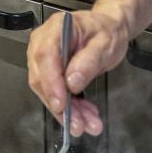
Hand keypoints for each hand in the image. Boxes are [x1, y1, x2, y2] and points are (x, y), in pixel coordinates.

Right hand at [26, 7, 130, 136]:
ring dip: (67, 111)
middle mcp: (43, 42)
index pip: (45, 56)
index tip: (61, 104)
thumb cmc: (107, 31)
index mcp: (56, 28)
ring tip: (87, 124)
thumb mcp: (106, 44)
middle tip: (78, 124)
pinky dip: (70, 108)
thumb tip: (72, 82)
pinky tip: (84, 116)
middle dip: (60, 105)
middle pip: (41, 77)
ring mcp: (44, 58)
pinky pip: (55, 93)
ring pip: (47, 90)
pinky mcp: (49, 71)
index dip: (51, 83)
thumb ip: (89, 61)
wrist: (110, 29)